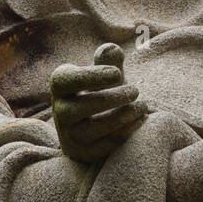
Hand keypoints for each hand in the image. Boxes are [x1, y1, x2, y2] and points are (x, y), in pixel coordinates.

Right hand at [50, 43, 147, 162]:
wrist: (94, 122)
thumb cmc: (101, 88)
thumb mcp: (103, 72)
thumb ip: (108, 59)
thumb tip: (112, 49)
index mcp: (60, 85)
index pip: (66, 80)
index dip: (91, 76)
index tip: (118, 73)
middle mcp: (60, 111)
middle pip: (81, 107)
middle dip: (112, 98)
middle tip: (136, 90)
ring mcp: (70, 134)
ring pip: (93, 129)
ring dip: (122, 116)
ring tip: (142, 105)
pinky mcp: (84, 152)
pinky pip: (105, 145)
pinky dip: (126, 132)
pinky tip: (141, 119)